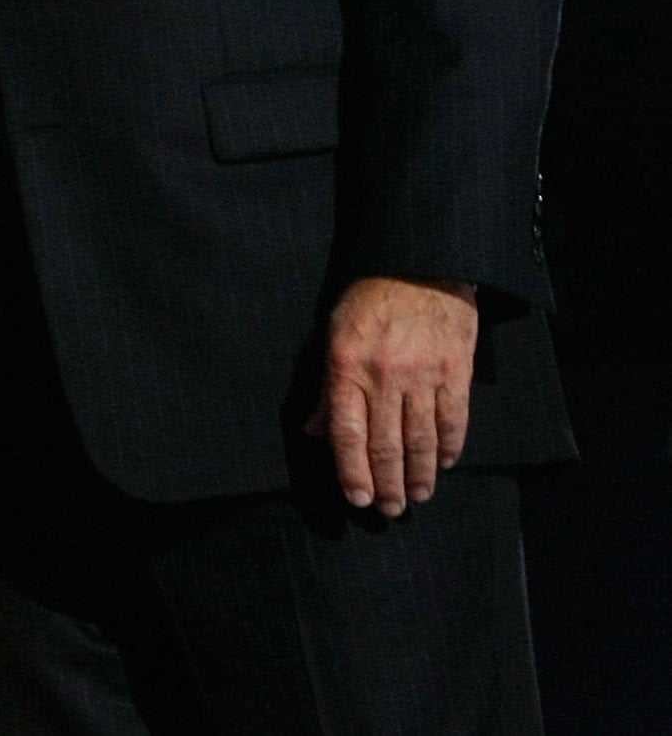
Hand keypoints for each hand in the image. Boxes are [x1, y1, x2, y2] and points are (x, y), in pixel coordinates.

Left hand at [305, 275, 477, 516]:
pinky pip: (453, 422)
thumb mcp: (335, 333)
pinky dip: (449, 449)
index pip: (348, 433)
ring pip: (421, 441)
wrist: (420, 262)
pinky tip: (442, 463)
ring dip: (418, 476)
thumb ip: (328, 387)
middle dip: (387, 484)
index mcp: (348, 366)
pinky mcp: (455, 371)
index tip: (359, 498)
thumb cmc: (370, 297)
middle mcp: (384, 376)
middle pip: (385, 445)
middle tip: (389, 509)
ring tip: (417, 496)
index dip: (353, 472)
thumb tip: (315, 431)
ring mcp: (422, 375)